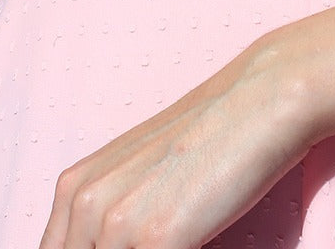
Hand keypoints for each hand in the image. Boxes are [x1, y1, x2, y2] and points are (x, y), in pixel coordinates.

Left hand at [37, 0, 334, 248]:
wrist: (261, 99)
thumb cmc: (214, 136)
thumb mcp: (143, 173)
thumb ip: (110, 215)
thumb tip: (106, 242)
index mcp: (73, 189)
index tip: (138, 243)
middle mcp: (81, 204)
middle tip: (165, 242)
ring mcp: (114, 225)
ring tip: (184, 237)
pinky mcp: (154, 240)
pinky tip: (199, 241)